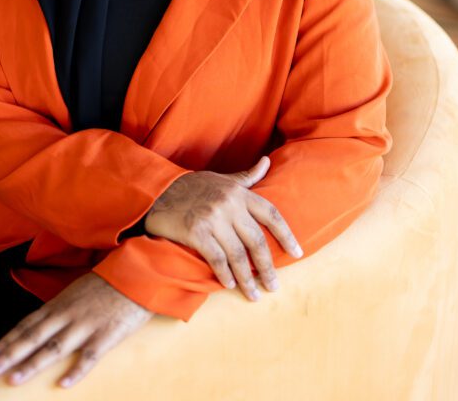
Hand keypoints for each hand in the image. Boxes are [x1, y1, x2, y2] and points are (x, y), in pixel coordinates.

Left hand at [0, 271, 151, 388]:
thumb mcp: (79, 291)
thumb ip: (61, 309)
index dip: (7, 341)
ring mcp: (86, 325)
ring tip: (13, 379)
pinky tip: (63, 384)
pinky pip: (89, 356)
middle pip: (34, 337)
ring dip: (32, 364)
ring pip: (54, 348)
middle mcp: (68, 314)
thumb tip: (42, 325)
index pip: (28, 325)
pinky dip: (76, 371)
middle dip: (9, 354)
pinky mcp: (106, 335)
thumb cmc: (109, 283)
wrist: (138, 274)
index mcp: (60, 304)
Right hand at [144, 155, 302, 301]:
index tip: (298, 253)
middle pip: (256, 240)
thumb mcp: (223, 179)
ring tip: (254, 294)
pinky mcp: (196, 232)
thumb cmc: (194, 187)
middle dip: (267, 266)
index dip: (286, 235)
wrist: (159, 192)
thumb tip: (267, 162)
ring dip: (247, 278)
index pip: (270, 214)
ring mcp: (212, 218)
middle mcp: (229, 204)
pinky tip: (230, 285)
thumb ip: (247, 177)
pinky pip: (217, 259)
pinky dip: (225, 274)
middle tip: (274, 286)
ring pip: (237, 254)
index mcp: (239, 192)